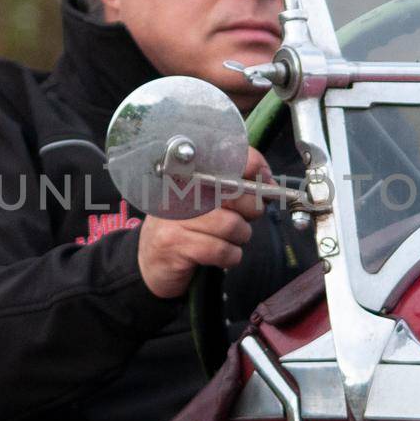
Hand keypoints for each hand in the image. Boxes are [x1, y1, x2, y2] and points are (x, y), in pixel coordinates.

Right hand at [136, 149, 271, 298]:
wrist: (150, 264)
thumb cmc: (185, 230)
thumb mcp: (207, 203)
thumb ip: (236, 189)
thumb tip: (269, 182)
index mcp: (190, 173)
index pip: (229, 156)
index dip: (254, 166)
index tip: (266, 181)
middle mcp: (180, 189)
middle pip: (238, 192)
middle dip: (251, 210)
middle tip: (241, 218)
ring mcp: (176, 217)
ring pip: (233, 225)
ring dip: (239, 238)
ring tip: (225, 239)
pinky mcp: (176, 244)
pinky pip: (222, 250)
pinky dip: (230, 256)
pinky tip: (220, 255)